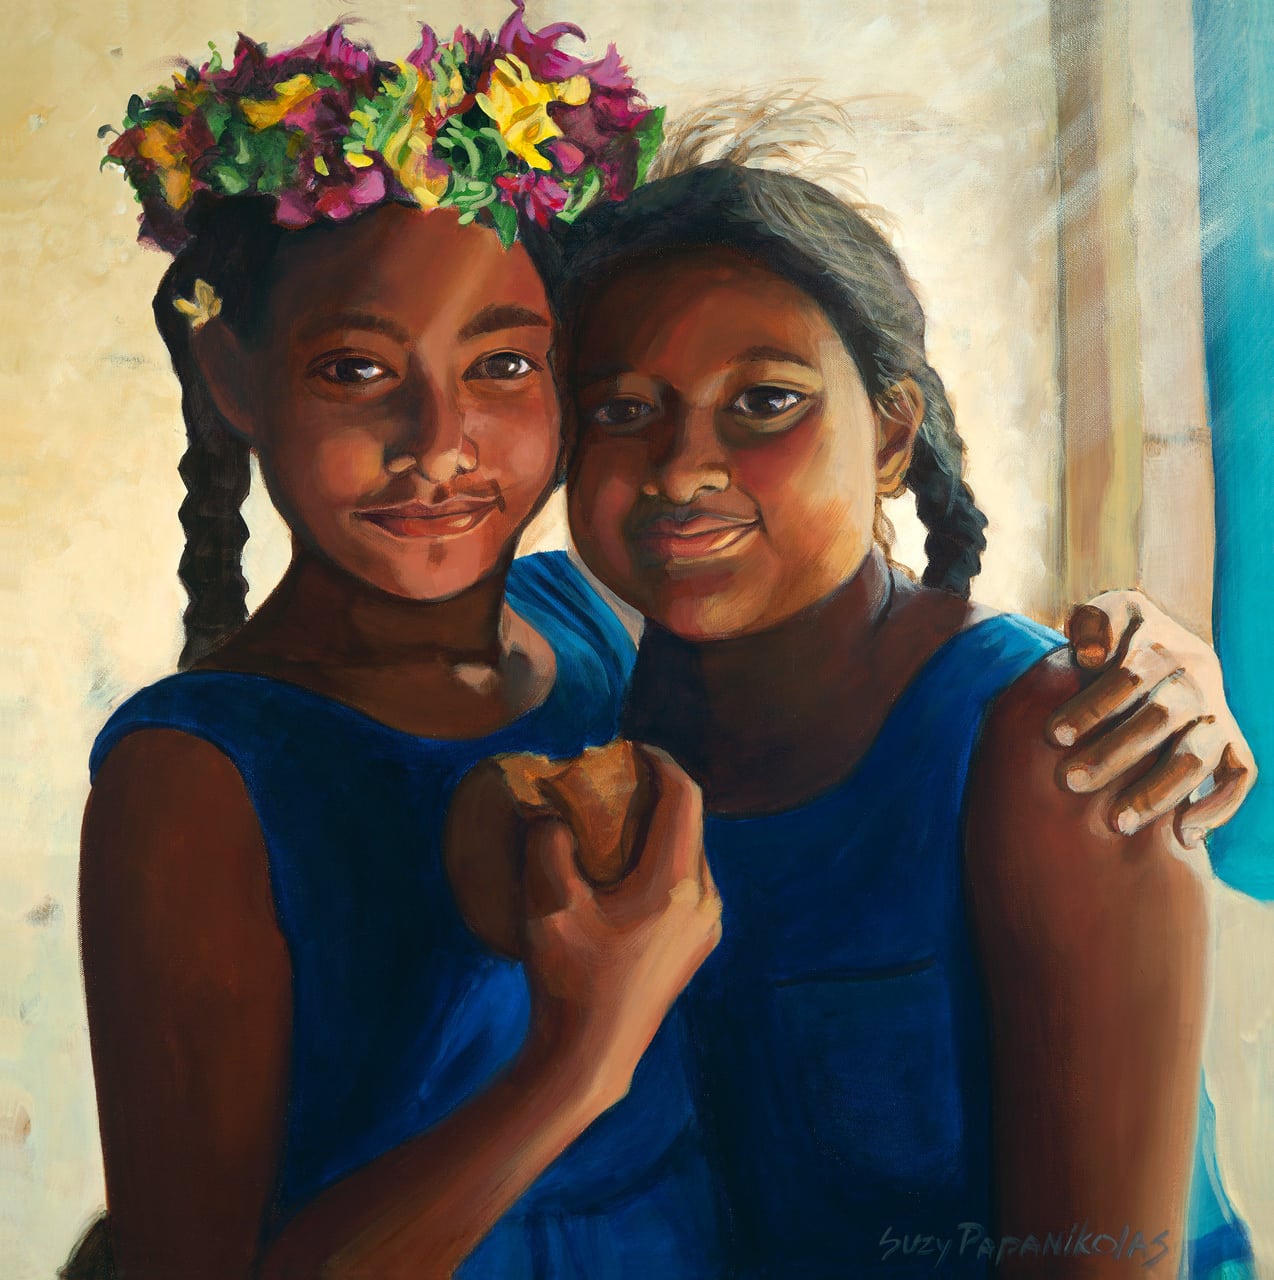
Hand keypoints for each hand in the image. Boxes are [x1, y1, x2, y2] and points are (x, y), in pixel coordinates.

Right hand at [518, 748, 721, 1105]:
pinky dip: (661, 859)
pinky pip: (688, 881)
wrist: (590, 1059)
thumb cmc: (567, 982)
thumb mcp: (546, 906)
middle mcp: (705, 899)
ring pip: (690, 852)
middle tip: (613, 778)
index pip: (683, 796)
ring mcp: (707, 926)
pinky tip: (624, 868)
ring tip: (616, 819)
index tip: (629, 746)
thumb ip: (547, 843)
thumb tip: (545, 807)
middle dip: (655, 792)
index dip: (660, 760)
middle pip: (689, 822)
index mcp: (675, 884)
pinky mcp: (698, 944)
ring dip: (658, 827)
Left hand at [1047, 590, 1255, 841]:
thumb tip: (1091, 656)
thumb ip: (1094, 622)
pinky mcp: (1231, 741)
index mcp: (1164, 644)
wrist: (1156, 642)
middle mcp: (1198, 679)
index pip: (1130, 675)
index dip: (1093, 705)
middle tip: (1069, 781)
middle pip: (1160, 720)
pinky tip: (1182, 836)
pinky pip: (1241, 775)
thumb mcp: (1105, 613)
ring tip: (1115, 823)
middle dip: (1112, 754)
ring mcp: (1217, 712)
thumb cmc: (1114, 635)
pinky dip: (1220, 807)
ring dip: (1157, 791)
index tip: (1054, 735)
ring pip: (1197, 756)